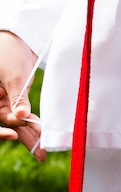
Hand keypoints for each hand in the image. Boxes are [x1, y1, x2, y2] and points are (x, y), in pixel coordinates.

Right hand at [0, 31, 45, 160]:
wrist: (19, 40)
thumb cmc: (9, 51)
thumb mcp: (13, 74)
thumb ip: (17, 97)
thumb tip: (21, 117)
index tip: (13, 134)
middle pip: (4, 123)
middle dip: (22, 136)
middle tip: (40, 150)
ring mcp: (3, 104)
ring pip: (16, 124)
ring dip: (30, 136)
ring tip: (43, 151)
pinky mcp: (15, 103)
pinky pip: (24, 118)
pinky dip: (33, 126)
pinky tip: (43, 138)